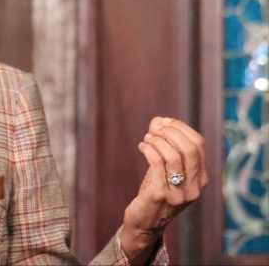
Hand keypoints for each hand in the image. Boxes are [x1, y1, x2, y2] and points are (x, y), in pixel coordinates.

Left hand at [120, 117, 207, 263]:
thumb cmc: (155, 192)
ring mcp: (178, 193)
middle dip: (170, 132)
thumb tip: (159, 120)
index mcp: (201, 179)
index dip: (181, 128)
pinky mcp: (159, 195)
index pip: (198, 145)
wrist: (145, 223)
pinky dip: (148, 149)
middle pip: (188, 148)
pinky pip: (156, 164)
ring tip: (147, 138)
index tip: (165, 121)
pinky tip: (142, 146)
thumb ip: (163, 144)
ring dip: (157, 140)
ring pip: (172, 155)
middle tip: (154, 129)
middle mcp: (194, 187)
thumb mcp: (164, 168)